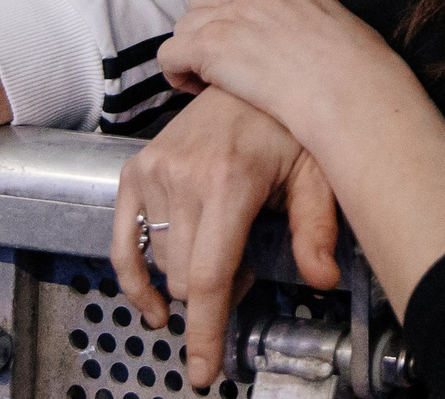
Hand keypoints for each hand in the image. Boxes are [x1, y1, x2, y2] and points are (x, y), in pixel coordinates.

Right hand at [112, 88, 338, 387]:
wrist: (247, 75)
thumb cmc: (285, 122)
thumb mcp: (317, 169)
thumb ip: (316, 227)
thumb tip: (322, 278)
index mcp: (229, 180)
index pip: (210, 276)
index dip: (207, 331)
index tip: (204, 372)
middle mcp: (184, 176)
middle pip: (187, 278)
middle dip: (217, 291)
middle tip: (247, 265)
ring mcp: (154, 172)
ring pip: (161, 265)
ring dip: (189, 275)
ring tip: (223, 245)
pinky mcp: (134, 170)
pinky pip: (123, 244)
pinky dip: (135, 280)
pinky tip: (154, 302)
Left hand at [159, 0, 408, 137]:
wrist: (348, 89)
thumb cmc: (353, 65)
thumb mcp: (332, 16)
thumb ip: (301, 11)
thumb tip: (291, 34)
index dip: (238, 19)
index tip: (250, 46)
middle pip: (205, 2)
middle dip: (210, 31)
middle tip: (226, 66)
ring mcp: (229, 11)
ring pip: (184, 27)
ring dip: (193, 53)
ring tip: (212, 83)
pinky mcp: (209, 45)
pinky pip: (169, 55)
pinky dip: (177, 74)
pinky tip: (196, 91)